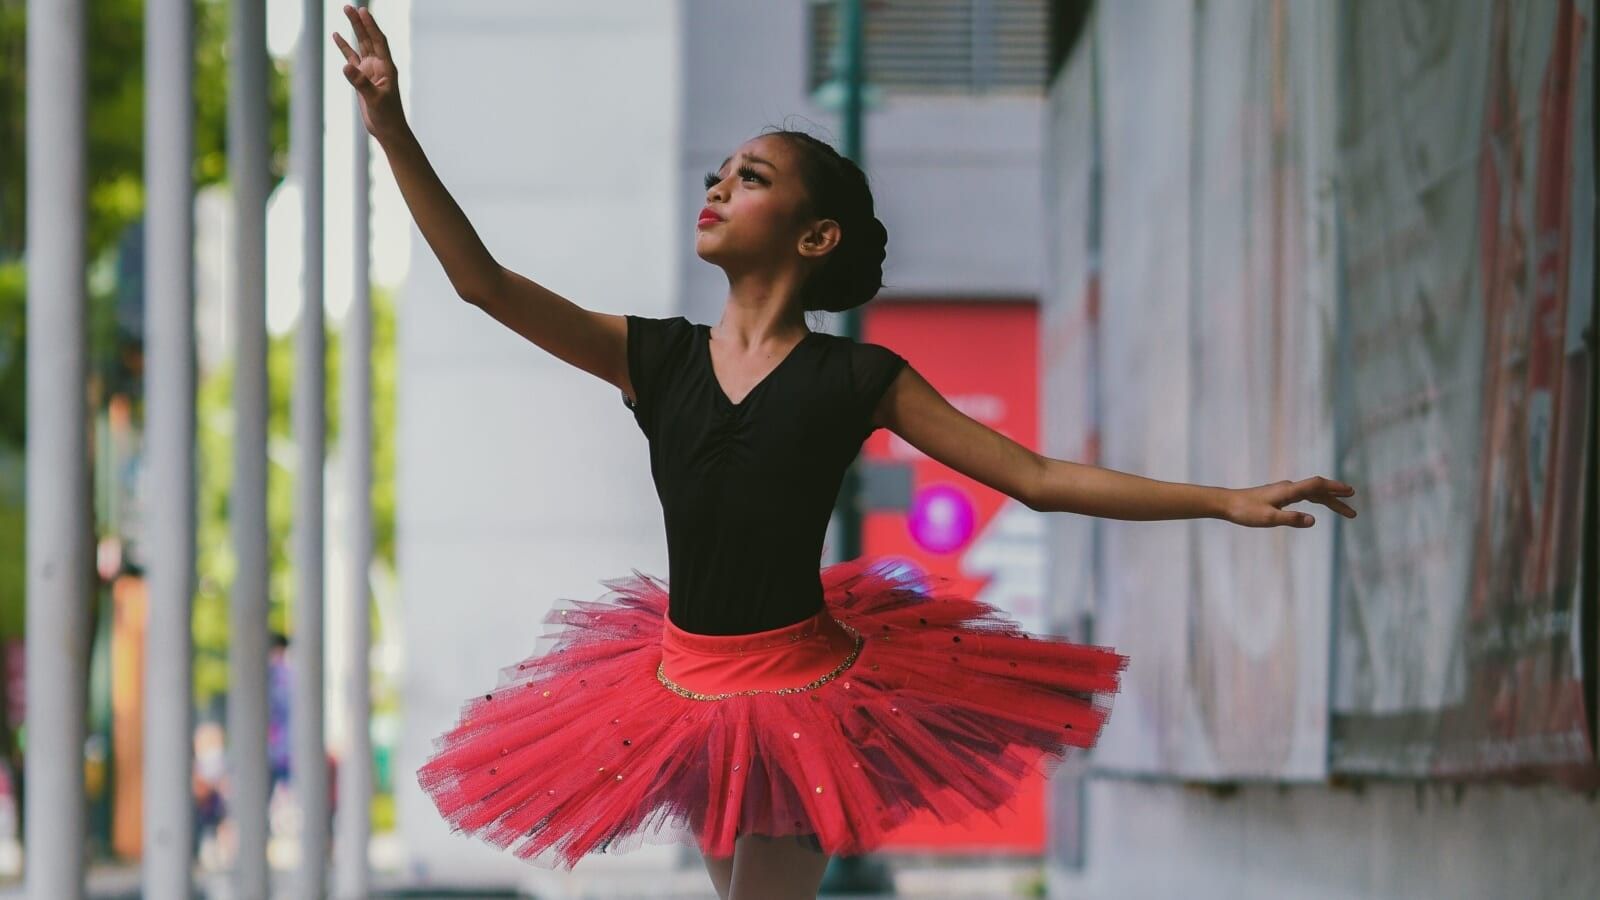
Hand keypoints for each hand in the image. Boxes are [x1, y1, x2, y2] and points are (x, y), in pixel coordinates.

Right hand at [332, 4, 404, 140]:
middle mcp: (379, 65)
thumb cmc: (387, 116)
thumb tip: (345, 66)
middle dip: (360, 22)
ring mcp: (370, 70)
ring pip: (360, 45)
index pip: (379, 41)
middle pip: (369, 38)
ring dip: (353, 29)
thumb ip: (360, 83)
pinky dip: (344, 47)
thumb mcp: (374, 99)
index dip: (371, 26)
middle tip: (349, 6)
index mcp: (386, 68)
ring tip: (345, 11)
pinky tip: (337, 35)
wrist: (388, 129)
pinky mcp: (361, 78)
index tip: (363, 11)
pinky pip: (351, 58)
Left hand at [1221, 476, 1356, 527]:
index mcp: (1288, 491)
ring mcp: (1284, 491)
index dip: (1335, 488)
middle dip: (1337, 499)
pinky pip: (1304, 495)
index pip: (1317, 486)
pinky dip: (1316, 499)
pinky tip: (1320, 503)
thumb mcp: (1269, 519)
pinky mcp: (1279, 495)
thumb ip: (1291, 519)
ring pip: (1312, 493)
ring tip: (1344, 510)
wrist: (1227, 503)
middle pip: (1318, 490)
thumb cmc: (1245, 511)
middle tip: (1353, 512)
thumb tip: (1313, 520)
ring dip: (1329, 500)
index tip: (1351, 492)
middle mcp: (1288, 488)